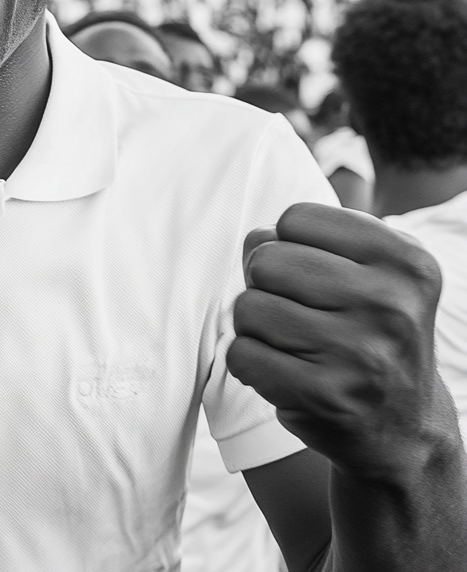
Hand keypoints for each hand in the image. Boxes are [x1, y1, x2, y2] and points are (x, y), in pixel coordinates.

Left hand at [226, 202, 454, 481]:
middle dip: (264, 285)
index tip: (313, 276)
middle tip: (296, 313)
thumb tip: (254, 237)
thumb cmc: (366, 333)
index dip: (287, 245)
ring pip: (248, 307)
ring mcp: (362, 354)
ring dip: (255, 327)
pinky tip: (285, 373)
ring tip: (292, 344)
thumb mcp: (364, 274)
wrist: (403, 430)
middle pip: (265, 260)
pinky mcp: (327, 397)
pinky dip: (249, 363)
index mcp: (406, 262)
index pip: (296, 218)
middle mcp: (392, 305)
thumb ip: (303, 240)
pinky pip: (241, 354)